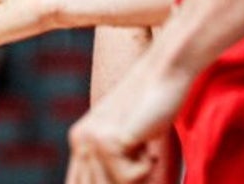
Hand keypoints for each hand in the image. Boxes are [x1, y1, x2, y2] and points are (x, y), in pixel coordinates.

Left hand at [65, 44, 190, 183]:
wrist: (164, 71)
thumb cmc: (153, 104)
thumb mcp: (124, 135)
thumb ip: (110, 161)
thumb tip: (108, 180)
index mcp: (79, 139)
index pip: (78, 182)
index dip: (106, 180)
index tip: (127, 172)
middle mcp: (79, 140)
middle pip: (97, 183)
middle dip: (125, 177)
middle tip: (141, 154)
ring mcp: (92, 140)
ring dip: (137, 172)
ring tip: (143, 145)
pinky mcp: (109, 141)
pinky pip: (130, 178)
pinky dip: (147, 164)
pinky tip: (147, 139)